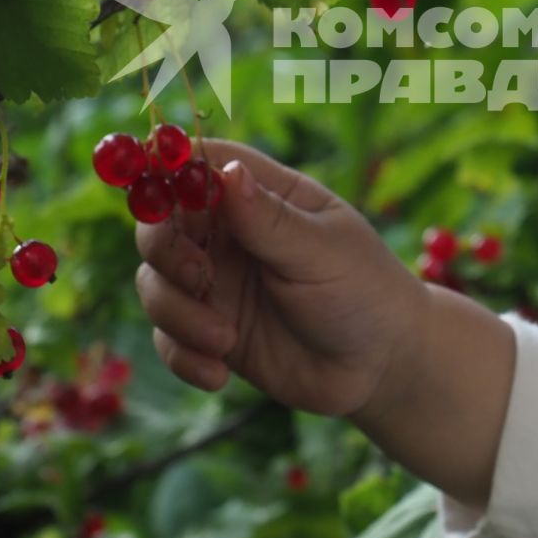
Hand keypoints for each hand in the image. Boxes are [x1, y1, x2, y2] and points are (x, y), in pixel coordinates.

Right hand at [134, 136, 428, 419]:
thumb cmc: (364, 290)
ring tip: (224, 339)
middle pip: (160, 223)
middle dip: (164, 249)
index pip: (198, 164)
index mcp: (260, 195)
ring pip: (156, 283)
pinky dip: (183, 355)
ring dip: (176, 313)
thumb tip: (228, 170)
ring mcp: (215, 284)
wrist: (381, 367)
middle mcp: (228, 235)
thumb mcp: (322, 251)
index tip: (157, 194)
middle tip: (199, 278)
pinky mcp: (208, 332)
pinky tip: (218, 373)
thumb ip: (270, 219)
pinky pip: (168, 339)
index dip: (167, 172)